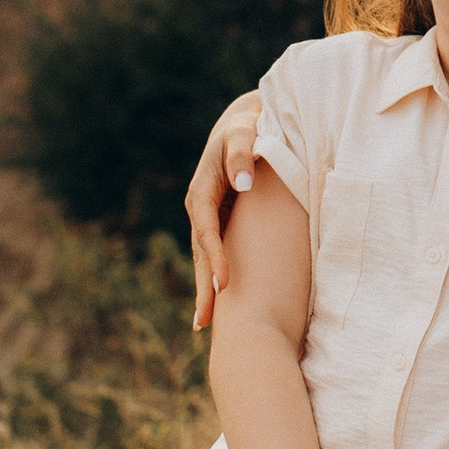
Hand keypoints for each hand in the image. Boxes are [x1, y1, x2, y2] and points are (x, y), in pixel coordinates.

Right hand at [185, 95, 266, 325]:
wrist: (243, 124)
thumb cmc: (248, 128)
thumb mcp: (244, 133)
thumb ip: (242, 153)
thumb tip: (243, 183)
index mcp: (203, 190)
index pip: (207, 230)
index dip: (215, 257)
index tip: (223, 283)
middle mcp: (200, 208)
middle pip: (201, 253)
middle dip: (203, 286)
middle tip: (205, 321)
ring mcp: (207, 218)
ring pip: (205, 258)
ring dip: (205, 290)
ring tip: (205, 324)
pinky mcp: (220, 223)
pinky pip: (216, 254)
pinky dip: (215, 279)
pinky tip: (219, 306)